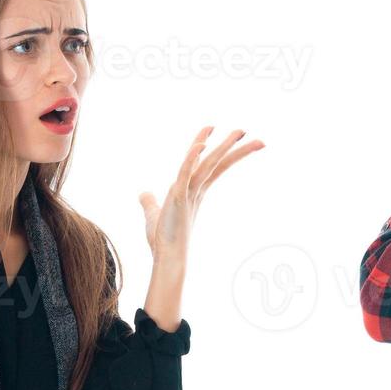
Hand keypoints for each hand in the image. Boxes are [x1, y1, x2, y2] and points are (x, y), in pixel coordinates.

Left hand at [139, 126, 263, 268]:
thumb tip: (143, 194)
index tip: (222, 131)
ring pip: (210, 163)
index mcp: (194, 191)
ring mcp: (190, 192)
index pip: (209, 165)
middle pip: (218, 163)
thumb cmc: (162, 239)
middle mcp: (196, 189)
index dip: (217, 148)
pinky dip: (192, 158)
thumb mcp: (153, 213)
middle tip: (247, 132)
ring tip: (239, 132)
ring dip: (224, 146)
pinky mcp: (179, 197)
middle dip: (232, 146)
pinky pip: (186, 173)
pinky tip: (200, 144)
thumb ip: (149, 201)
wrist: (166, 257)